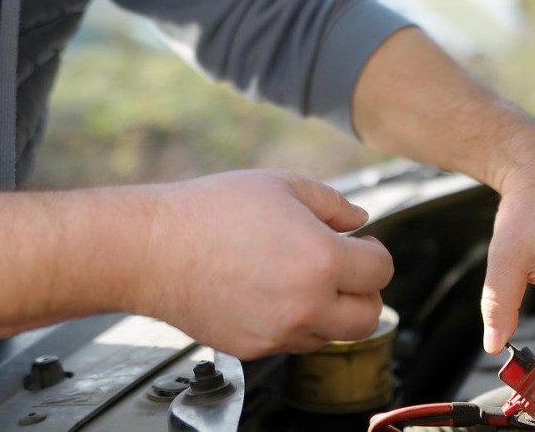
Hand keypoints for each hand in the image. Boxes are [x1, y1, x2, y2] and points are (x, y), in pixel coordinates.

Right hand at [136, 170, 393, 358]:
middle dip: (364, 291)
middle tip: (347, 270)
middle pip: (368, 316)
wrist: (153, 249)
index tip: (363, 245)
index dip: (375, 252)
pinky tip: (273, 292)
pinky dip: (296, 322)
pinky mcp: (254, 348)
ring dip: (331, 309)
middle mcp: (306, 304)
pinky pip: (294, 342)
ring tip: (303, 277)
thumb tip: (359, 220)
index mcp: (320, 260)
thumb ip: (332, 203)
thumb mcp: (281, 185)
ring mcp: (279, 332)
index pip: (381, 271)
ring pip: (332, 334)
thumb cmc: (210, 212)